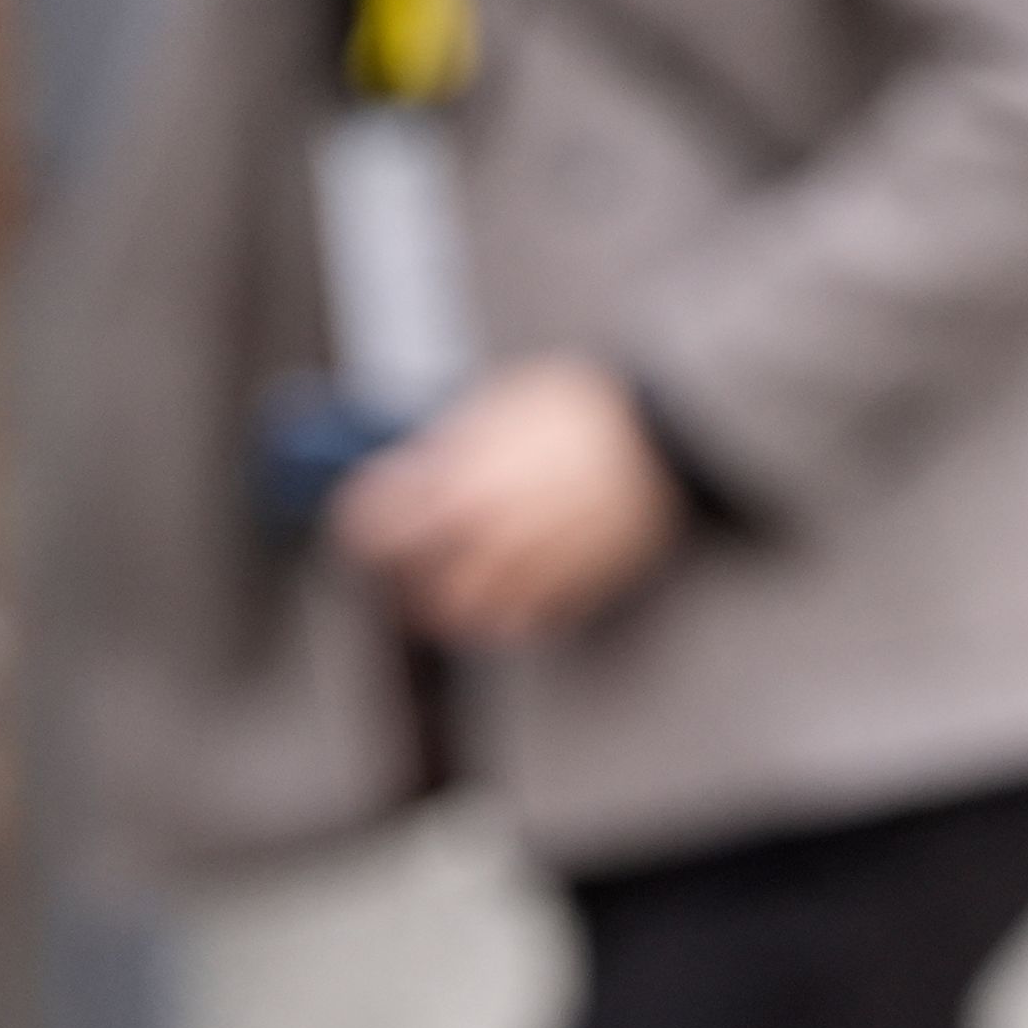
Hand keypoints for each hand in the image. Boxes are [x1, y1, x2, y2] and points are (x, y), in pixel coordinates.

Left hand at [332, 357, 686, 647]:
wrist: (663, 433)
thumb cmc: (583, 408)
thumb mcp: (501, 404)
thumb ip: (451, 444)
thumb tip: (413, 468)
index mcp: (460, 485)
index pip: (376, 526)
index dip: (363, 522)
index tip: (367, 519)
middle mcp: (488, 537)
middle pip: (415, 586)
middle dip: (405, 575)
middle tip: (407, 563)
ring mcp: (532, 570)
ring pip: (468, 616)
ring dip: (452, 606)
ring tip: (452, 591)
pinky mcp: (574, 589)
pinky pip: (526, 623)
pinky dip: (509, 616)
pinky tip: (511, 593)